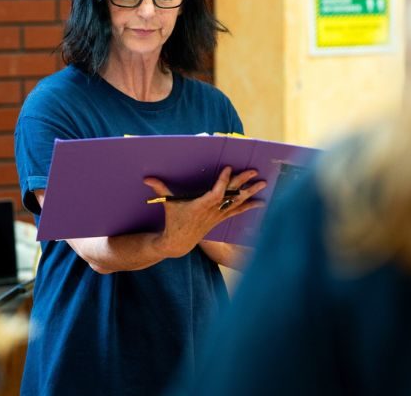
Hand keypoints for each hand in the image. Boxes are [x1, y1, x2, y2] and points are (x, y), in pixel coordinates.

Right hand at [143, 166, 266, 258]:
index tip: (229, 167)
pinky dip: (249, 206)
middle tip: (254, 172)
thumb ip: (160, 188)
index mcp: (200, 205)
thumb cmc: (173, 221)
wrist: (179, 243)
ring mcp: (218, 215)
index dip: (223, 182)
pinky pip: (237, 211)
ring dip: (251, 193)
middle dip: (242, 183)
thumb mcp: (167, 203)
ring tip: (263, 183)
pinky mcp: (221, 219)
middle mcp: (212, 211)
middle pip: (230, 195)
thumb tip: (147, 178)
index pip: (215, 193)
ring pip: (237, 203)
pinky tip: (261, 202)